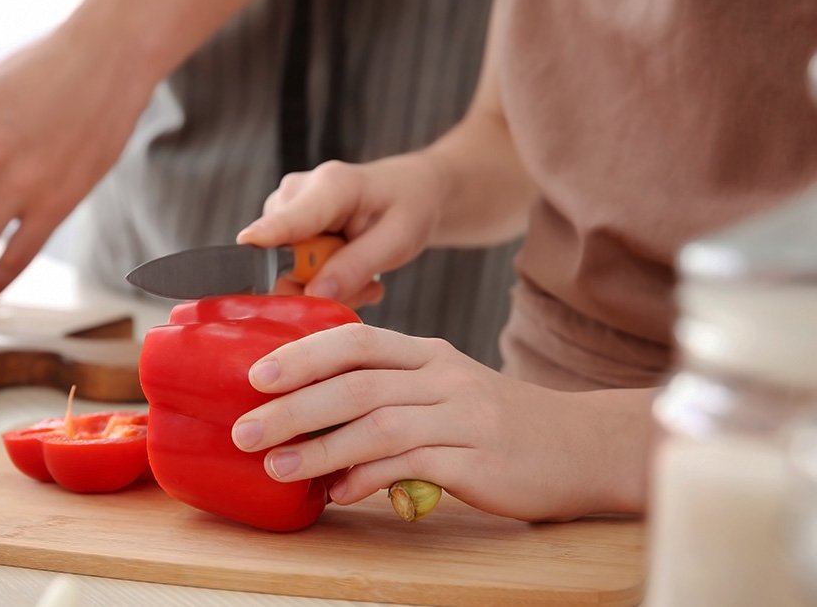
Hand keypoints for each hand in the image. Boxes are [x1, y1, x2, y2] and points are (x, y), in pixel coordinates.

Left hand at [228, 323, 649, 521]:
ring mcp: (463, 416)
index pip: (356, 340)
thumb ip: (391, 397)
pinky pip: (409, 464)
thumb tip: (316, 423)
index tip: (255, 375)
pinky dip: (367, 478)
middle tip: (245, 427)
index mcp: (429, 355)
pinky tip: (338, 492)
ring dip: (319, 447)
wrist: (586, 447)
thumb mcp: (448, 392)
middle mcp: (443, 377)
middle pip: (355, 382)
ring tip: (277, 465)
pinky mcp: (477, 459)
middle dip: (292, 405)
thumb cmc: (504, 424)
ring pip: (376, 422)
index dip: (302, 354)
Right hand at [237, 155, 448, 308]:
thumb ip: (356, 267)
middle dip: (318, 285)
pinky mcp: (280, 227)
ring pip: (284, 271)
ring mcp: (283, 209)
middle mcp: (295, 193)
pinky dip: (320, 280)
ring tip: (362, 275)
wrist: (408, 191)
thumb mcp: (398, 240)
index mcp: (330, 185)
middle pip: (280, 257)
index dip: (266, 236)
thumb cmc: (407, 207)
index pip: (288, 217)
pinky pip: (288, 271)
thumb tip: (314, 295)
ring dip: (324, 285)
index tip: (247, 247)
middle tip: (364, 287)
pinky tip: (347, 269)